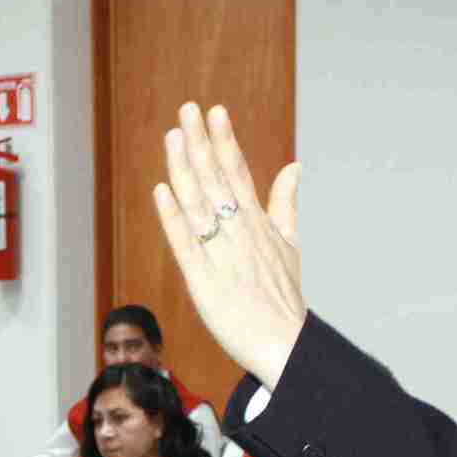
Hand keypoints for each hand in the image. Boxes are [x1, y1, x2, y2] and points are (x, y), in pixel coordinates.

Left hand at [153, 102, 306, 389]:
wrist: (286, 346)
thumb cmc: (284, 300)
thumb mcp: (290, 245)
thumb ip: (286, 204)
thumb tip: (294, 166)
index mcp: (259, 225)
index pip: (239, 174)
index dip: (225, 141)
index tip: (214, 111)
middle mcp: (241, 235)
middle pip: (218, 182)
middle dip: (201, 144)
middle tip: (188, 110)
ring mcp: (223, 258)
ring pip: (201, 207)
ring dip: (186, 170)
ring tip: (174, 137)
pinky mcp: (205, 285)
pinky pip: (186, 246)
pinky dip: (173, 218)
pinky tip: (162, 192)